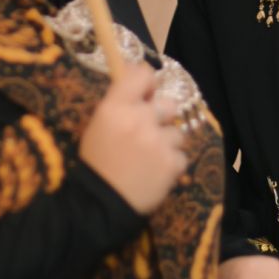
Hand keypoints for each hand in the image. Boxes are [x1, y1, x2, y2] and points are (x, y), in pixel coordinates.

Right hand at [78, 63, 186, 215]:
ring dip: (167, 143)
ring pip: (177, 132)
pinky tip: (154, 173)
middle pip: (168, 104)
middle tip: (148, 133)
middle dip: (161, 118)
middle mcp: (139, 119)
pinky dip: (171, 165)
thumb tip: (143, 85)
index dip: (147, 83)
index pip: (143, 74)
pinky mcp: (172, 164)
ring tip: (150, 159)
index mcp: (116, 106)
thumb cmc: (97, 162)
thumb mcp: (99, 124)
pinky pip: (181, 156)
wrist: (100, 205)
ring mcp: (158, 141)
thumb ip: (120, 103)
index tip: (146, 94)